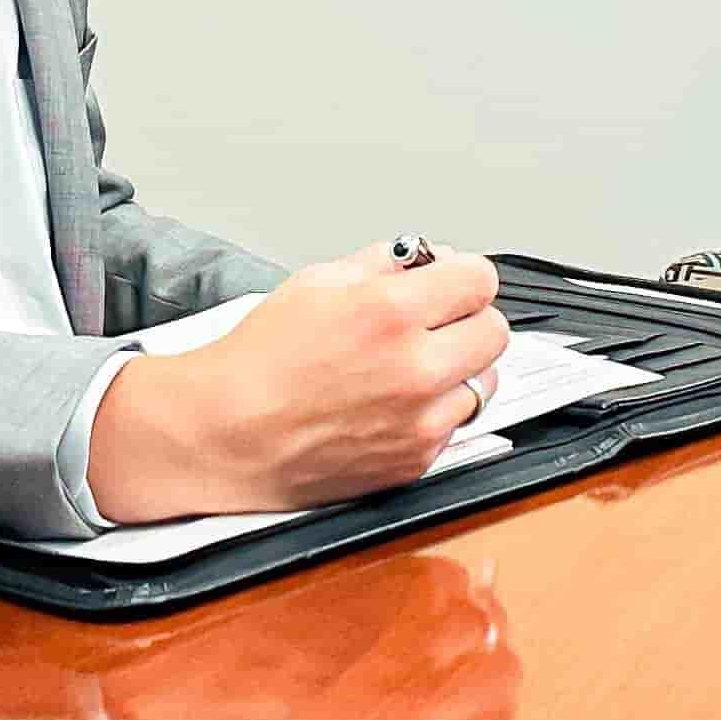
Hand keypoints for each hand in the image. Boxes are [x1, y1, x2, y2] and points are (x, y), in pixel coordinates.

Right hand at [87, 242, 510, 523]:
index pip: (480, 280)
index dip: (463, 277)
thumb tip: (426, 260)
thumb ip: (383, 264)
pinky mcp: (417, 460)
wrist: (227, 434)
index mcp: (391, 313)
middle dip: (467, 319)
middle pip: (494, 330)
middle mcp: (415, 368)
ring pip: (485, 381)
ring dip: (460, 369)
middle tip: (436, 323)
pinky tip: (400, 403)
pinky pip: (458, 423)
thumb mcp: (317, 283)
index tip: (450, 282)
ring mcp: (420, 420)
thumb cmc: (259, 362)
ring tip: (415, 367)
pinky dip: (439, 410)